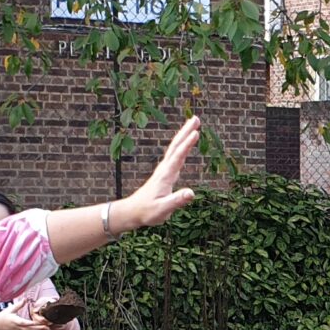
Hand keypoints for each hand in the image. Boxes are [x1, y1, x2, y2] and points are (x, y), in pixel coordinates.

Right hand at [0, 304, 49, 329]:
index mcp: (16, 321)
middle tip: (48, 326)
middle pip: (30, 329)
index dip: (33, 324)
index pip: (25, 323)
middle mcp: (18, 327)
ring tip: (47, 328)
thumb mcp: (10, 309)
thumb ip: (18, 305)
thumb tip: (25, 299)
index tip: (40, 323)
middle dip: (40, 328)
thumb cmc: (4, 316)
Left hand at [117, 116, 199, 231]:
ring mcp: (164, 170)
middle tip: (196, 118)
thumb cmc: (148, 212)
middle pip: (176, 146)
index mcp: (165, 176)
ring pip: (175, 148)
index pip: (178, 157)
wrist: (133, 211)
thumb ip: (177, 201)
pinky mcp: (165, 173)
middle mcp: (164, 169)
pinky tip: (185, 144)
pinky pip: (175, 155)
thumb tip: (191, 193)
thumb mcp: (163, 209)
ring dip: (184, 135)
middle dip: (186, 132)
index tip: (196, 132)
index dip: (187, 145)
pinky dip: (181, 145)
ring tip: (194, 124)